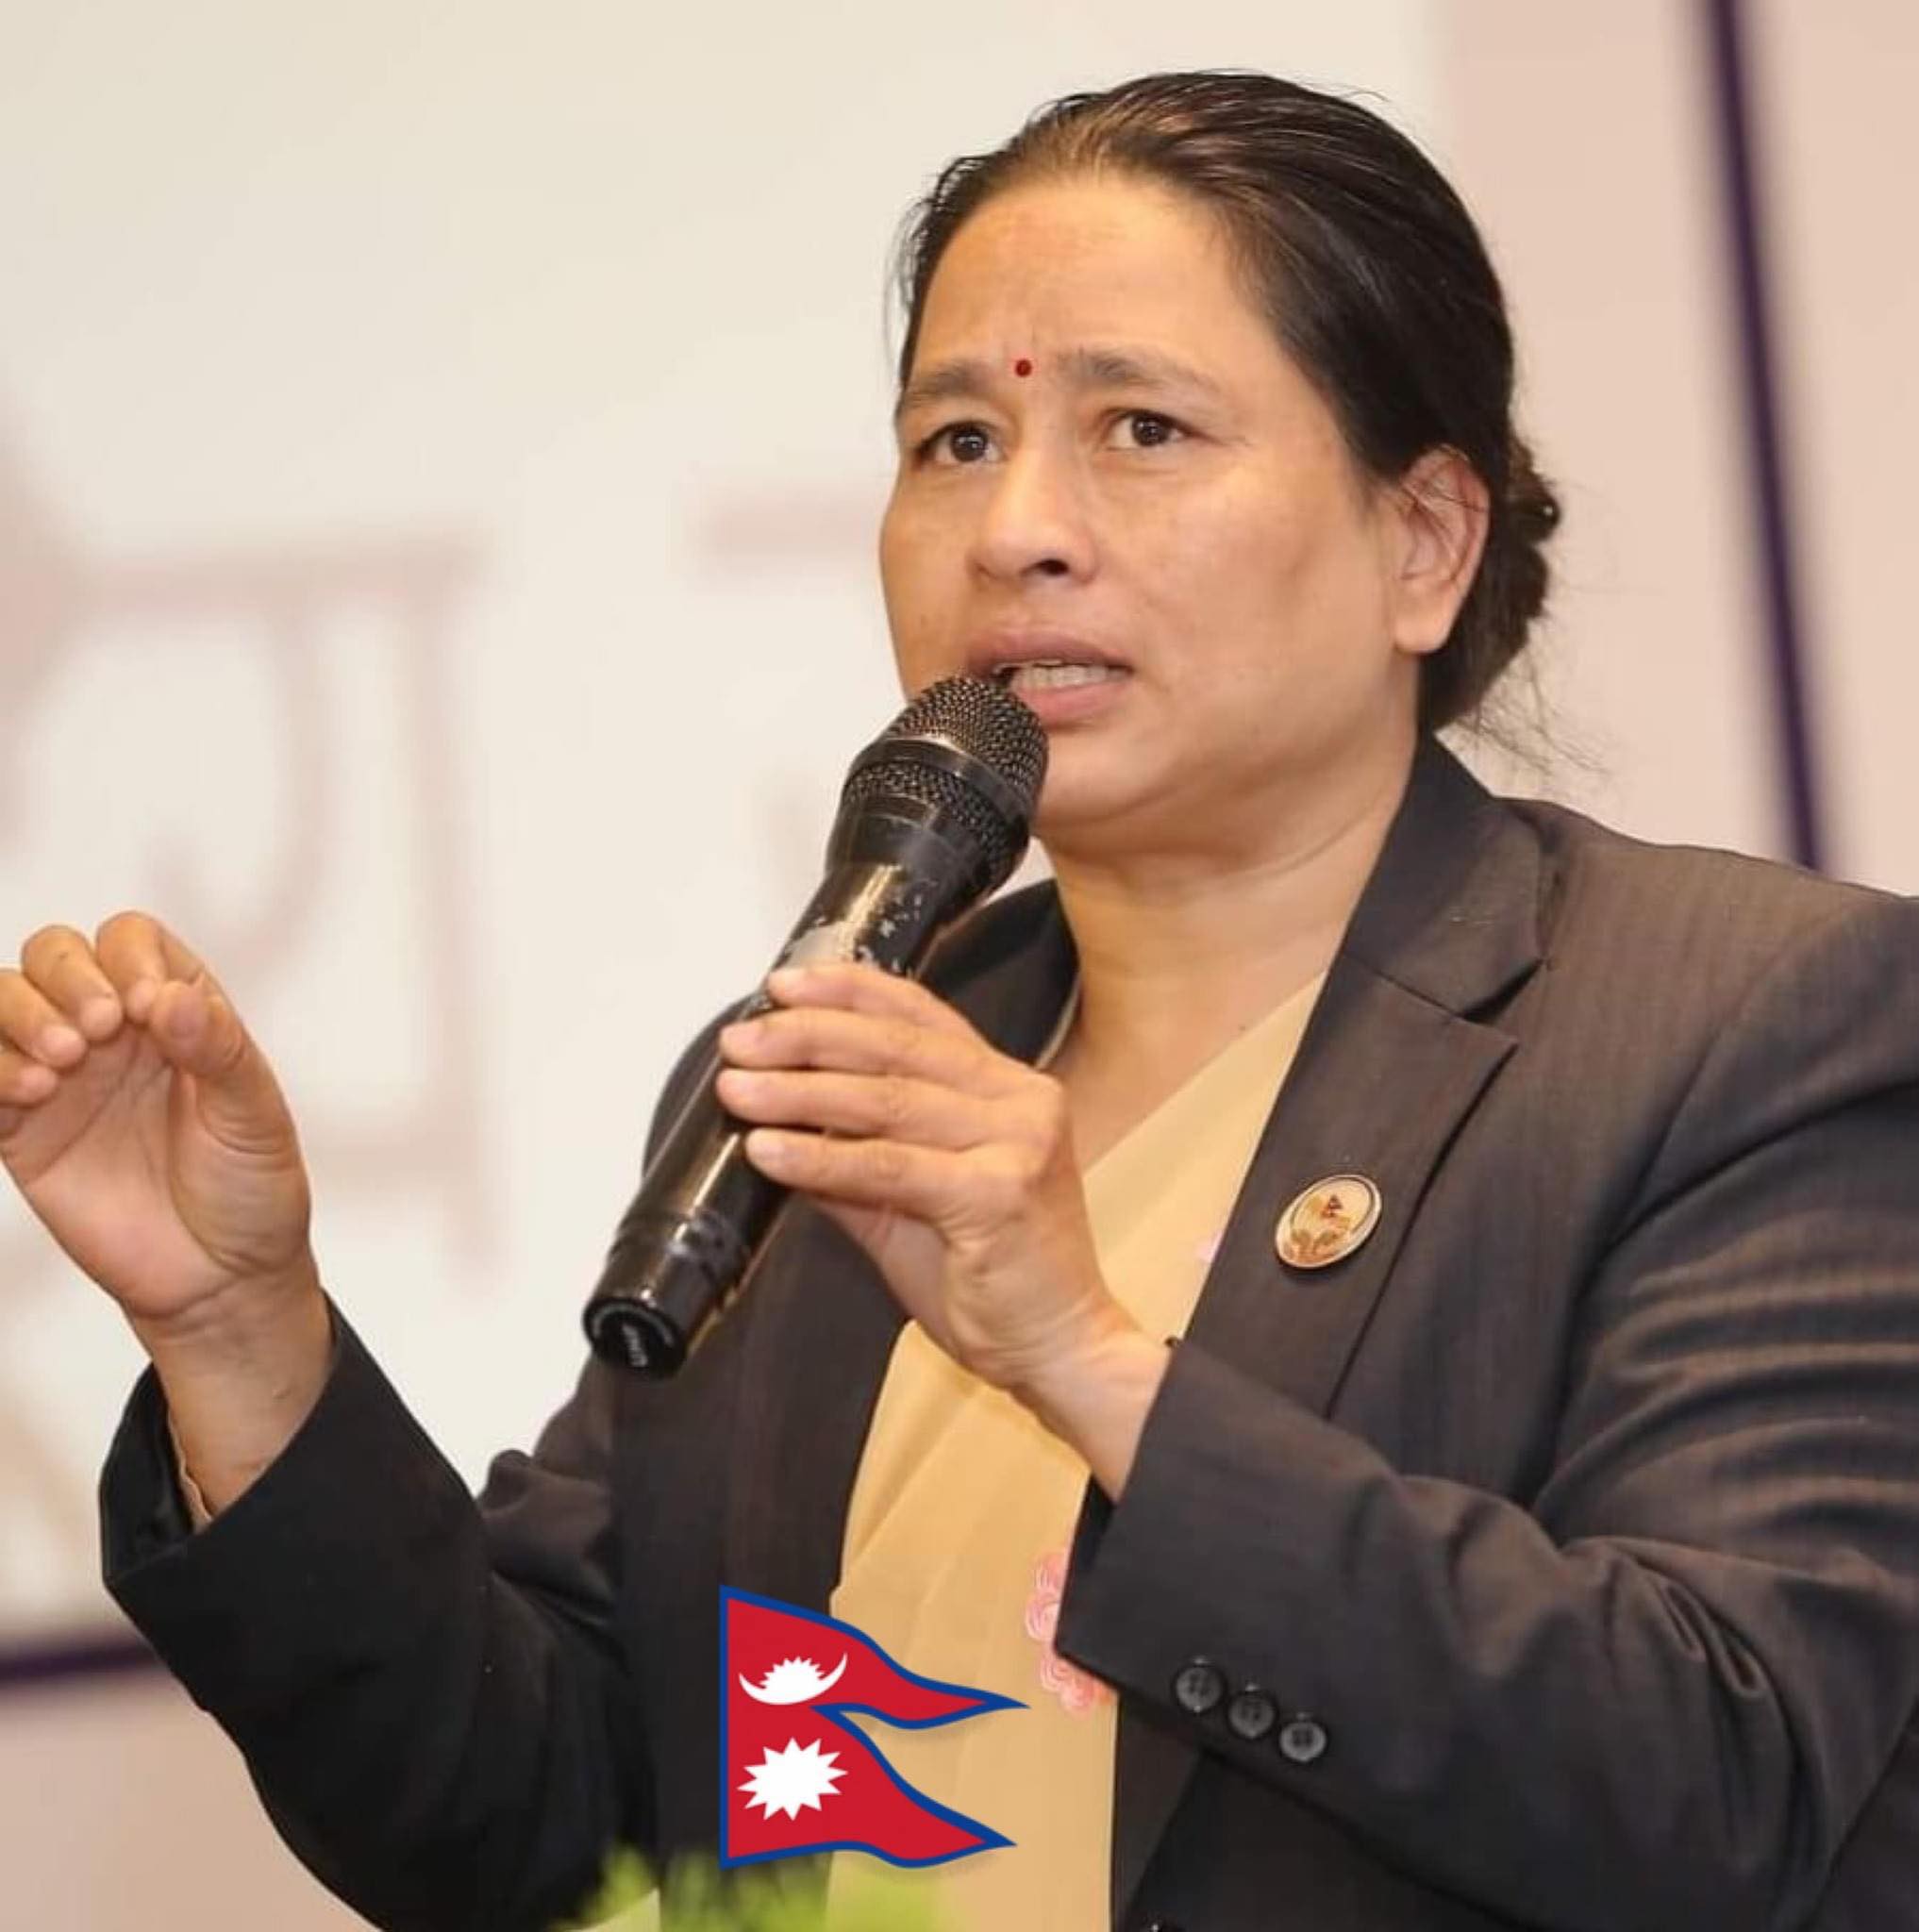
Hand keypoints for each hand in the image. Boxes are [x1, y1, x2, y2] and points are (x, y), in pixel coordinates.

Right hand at [0, 913, 315, 1340]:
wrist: (219, 1277)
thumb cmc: (250, 1188)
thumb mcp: (255, 1114)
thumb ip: (219, 1048)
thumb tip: (171, 995)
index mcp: (176, 1015)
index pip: (131, 941)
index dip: (130, 957)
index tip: (149, 1009)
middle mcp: (114, 1035)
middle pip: (55, 955)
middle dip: (67, 976)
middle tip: (100, 1031)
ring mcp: (64, 1078)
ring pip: (5, 1002)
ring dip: (22, 1013)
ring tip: (66, 1060)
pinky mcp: (23, 1130)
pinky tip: (36, 1092)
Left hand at [714, 961, 1132, 1398]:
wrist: (1060, 1349)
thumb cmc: (995, 1279)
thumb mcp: (912, 1204)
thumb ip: (855, 1160)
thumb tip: (778, 1125)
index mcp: (1006, 1087)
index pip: (921, 1015)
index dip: (848, 992)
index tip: (782, 986)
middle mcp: (1019, 1100)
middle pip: (897, 1048)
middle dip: (807, 1037)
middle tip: (740, 1043)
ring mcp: (1016, 1142)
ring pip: (887, 1100)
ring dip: (800, 1092)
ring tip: (740, 1088)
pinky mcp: (999, 1194)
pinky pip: (891, 1166)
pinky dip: (821, 1158)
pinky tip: (770, 1150)